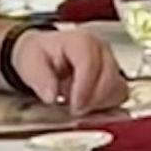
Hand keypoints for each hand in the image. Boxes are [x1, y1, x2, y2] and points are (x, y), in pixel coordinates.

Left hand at [10, 21, 127, 112]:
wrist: (46, 55)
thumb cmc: (41, 55)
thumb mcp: (30, 63)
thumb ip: (40, 79)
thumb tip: (51, 95)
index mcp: (82, 41)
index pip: (90, 64)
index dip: (83, 89)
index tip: (73, 106)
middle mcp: (101, 49)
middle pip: (110, 79)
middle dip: (92, 100)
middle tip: (74, 110)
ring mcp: (112, 63)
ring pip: (118, 90)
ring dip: (100, 104)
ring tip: (80, 106)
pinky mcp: (116, 78)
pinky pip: (119, 97)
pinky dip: (106, 106)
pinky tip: (89, 106)